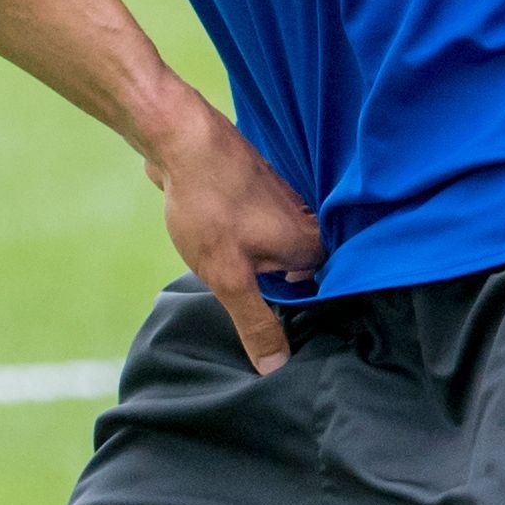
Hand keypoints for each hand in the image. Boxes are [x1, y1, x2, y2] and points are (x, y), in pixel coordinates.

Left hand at [150, 102, 323, 372]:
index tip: (294, 341)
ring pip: (279, 253)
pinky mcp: (257, 193)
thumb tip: (278, 367)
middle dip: (281, 297)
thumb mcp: (229, 276)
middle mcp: (305, 224)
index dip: (307, 320)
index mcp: (310, 246)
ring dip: (263, 271)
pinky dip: (251, 248)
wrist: (180, 137)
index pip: (324, 295)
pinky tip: (233, 256)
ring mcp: (282, 206)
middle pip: (302, 275)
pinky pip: (261, 232)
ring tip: (243, 288)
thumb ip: (256, 321)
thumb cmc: (208, 204)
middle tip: (258, 320)